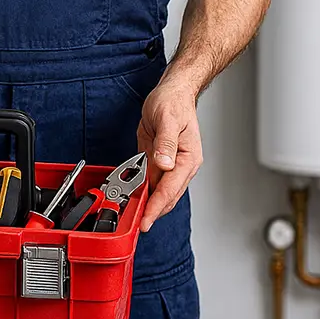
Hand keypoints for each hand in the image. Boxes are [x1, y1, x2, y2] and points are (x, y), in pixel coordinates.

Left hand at [136, 80, 202, 232]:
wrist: (171, 92)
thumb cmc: (174, 102)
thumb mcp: (168, 119)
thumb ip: (166, 143)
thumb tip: (165, 164)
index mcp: (188, 158)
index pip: (171, 189)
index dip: (156, 206)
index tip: (146, 221)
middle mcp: (181, 165)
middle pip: (166, 197)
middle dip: (152, 212)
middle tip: (136, 226)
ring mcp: (169, 165)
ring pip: (158, 192)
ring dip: (146, 203)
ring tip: (131, 215)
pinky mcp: (158, 161)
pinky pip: (149, 181)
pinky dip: (141, 190)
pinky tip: (131, 196)